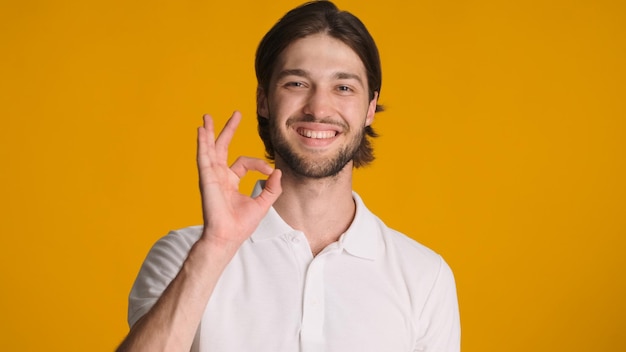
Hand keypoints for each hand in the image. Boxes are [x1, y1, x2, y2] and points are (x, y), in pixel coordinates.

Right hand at [196, 111, 281, 250]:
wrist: (228, 236)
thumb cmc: (241, 225)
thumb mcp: (263, 203)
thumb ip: (271, 188)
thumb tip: (279, 172)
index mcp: (230, 181)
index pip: (244, 163)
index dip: (260, 164)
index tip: (271, 172)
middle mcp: (219, 176)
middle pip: (223, 147)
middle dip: (228, 130)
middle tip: (235, 114)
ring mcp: (211, 176)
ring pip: (210, 149)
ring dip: (209, 132)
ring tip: (207, 116)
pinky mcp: (206, 178)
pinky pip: (203, 157)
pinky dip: (202, 143)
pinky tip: (202, 130)